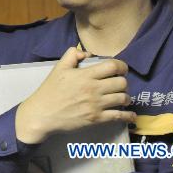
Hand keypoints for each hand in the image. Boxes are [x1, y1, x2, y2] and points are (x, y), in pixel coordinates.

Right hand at [15, 47, 134, 143]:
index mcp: (85, 75)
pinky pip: (119, 116)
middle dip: (123, 81)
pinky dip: (128, 115)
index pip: (112, 66)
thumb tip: (88, 54)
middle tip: (118, 83)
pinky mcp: (97, 119)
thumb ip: (72, 55)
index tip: (121, 68)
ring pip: (123, 98)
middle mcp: (94, 89)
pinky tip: (130, 114)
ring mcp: (96, 105)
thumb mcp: (59, 68)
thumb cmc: (50, 90)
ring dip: (125, 96)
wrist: (42, 114)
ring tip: (121, 97)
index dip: (121, 66)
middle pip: (121, 82)